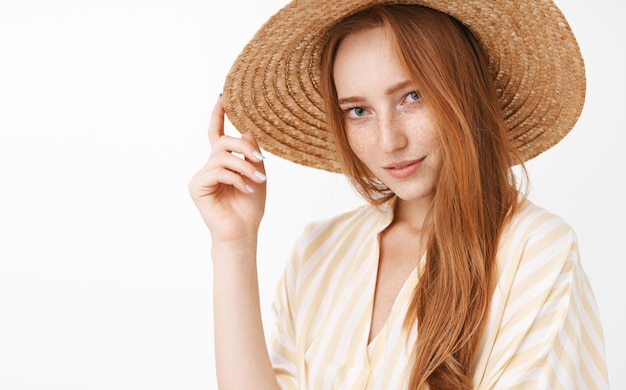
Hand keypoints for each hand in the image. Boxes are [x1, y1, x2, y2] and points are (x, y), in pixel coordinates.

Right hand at [189, 96, 266, 242]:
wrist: (243, 232)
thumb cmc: (249, 207)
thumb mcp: (257, 176)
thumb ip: (251, 154)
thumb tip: (247, 131)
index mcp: (223, 163)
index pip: (217, 134)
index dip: (218, 115)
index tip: (221, 97)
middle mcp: (209, 166)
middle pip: (223, 142)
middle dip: (243, 147)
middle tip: (260, 162)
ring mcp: (201, 176)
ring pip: (223, 157)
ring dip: (244, 167)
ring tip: (258, 180)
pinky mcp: (196, 186)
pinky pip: (218, 171)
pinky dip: (235, 178)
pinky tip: (245, 189)